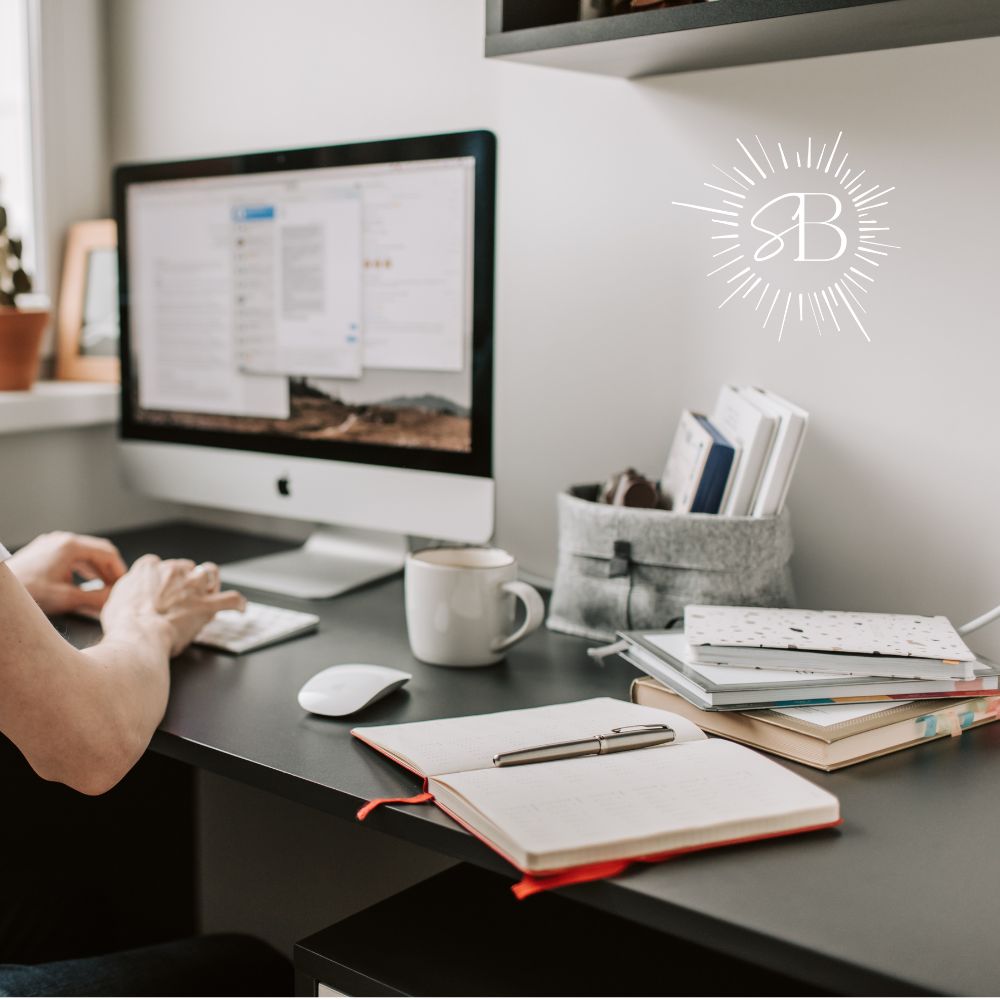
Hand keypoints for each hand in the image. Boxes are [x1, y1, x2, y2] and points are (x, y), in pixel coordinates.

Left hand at [7, 531, 127, 615]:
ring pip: (85, 554)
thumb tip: (115, 599)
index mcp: (70, 546)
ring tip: (104, 589)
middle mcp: (62, 540)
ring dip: (97, 571)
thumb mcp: (66, 599)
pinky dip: (83, 570)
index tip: (125, 585)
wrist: (0, 593)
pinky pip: (71, 558)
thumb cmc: (26, 592)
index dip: (120, 570)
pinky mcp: (44, 552)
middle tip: (117, 589)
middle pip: (98, 552)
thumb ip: (96, 599)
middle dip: (109, 571)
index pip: (108, 553)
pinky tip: (84, 584)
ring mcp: (52, 544)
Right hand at [101, 555, 245, 656]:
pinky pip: (232, 599)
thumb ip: (129, 590)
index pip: (158, 564)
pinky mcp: (208, 604)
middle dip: (184, 579)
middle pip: (185, 567)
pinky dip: (237, 603)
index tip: (160, 589)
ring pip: (210, 571)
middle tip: (181, 597)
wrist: (138, 636)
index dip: (160, 577)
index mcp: (149, 567)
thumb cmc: (124, 624)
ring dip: (210, 581)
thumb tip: (132, 594)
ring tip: (210, 591)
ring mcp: (193, 586)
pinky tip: (240, 607)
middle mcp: (173, 570)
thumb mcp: (115, 600)